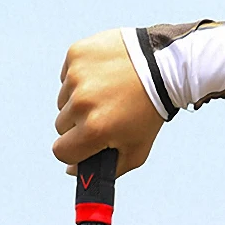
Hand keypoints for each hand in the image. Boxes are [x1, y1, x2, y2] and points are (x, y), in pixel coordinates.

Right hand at [54, 29, 165, 177]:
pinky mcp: (76, 54)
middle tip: (103, 115)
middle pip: (61, 126)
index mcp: (94, 130)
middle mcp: (81, 103)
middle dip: (78, 125)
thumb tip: (72, 170)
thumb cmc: (149, 113)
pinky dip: (80, 78)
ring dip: (78, 101)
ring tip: (105, 94)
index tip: (84, 144)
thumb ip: (105, 169)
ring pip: (63, 101)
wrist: (163, 66)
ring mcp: (77, 76)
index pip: (61, 151)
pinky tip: (102, 76)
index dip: (73, 152)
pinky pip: (66, 76)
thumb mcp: (136, 151)